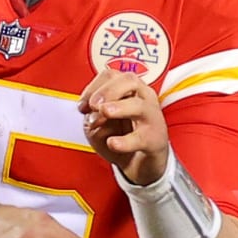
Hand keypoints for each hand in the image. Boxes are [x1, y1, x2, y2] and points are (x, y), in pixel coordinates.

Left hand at [80, 68, 169, 185]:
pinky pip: (141, 138)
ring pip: (138, 105)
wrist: (143, 162)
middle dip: (108, 91)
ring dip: (118, 107)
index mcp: (129, 89)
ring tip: (104, 112)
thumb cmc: (122, 135)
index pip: (111, 76)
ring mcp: (151, 117)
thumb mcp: (101, 122)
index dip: (93, 88)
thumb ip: (93, 114)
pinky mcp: (155, 139)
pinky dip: (125, 141)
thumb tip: (91, 112)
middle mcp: (143, 97)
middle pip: (129, 81)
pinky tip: (112, 143)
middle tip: (94, 105)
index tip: (82, 106)